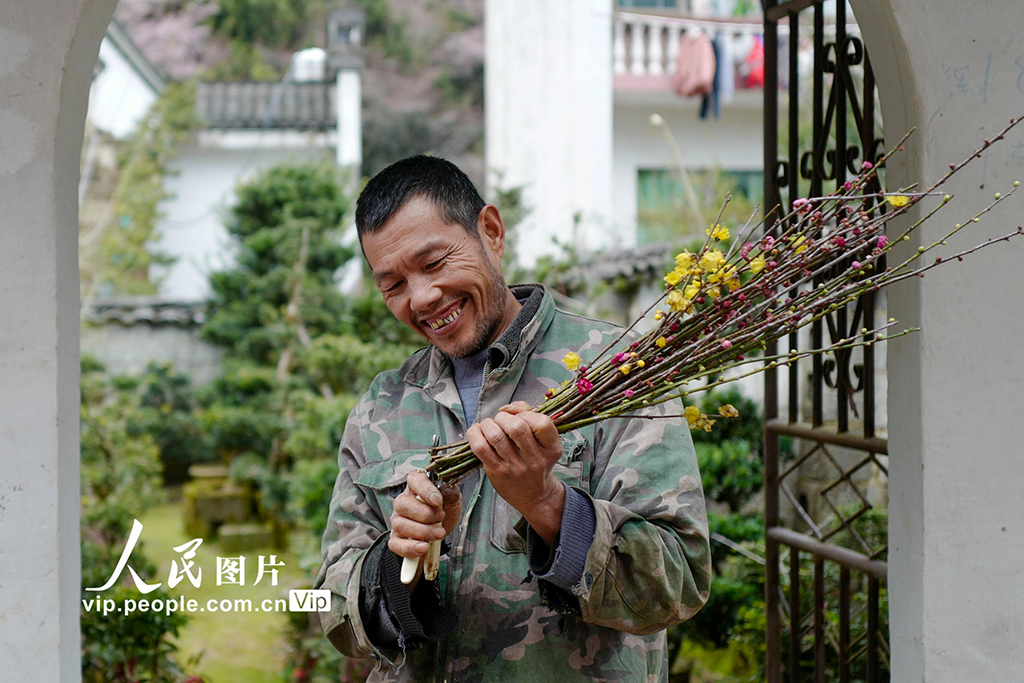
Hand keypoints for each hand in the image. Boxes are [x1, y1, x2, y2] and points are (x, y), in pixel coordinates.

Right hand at [388, 471, 460, 588]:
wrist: (441, 531)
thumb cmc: (444, 510)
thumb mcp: (452, 500)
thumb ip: (450, 493)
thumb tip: (447, 490)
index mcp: (416, 486)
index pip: (414, 480)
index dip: (425, 490)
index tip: (438, 501)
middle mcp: (403, 502)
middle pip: (403, 504)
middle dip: (425, 514)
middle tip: (441, 518)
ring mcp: (397, 520)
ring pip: (400, 524)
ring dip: (422, 531)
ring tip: (439, 534)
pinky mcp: (396, 539)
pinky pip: (395, 544)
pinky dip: (410, 547)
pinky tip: (423, 547)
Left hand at [466, 401, 564, 544]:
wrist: (534, 496)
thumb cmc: (537, 463)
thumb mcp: (545, 443)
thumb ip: (530, 417)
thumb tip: (508, 408)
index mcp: (551, 448)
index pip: (542, 423)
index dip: (527, 413)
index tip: (519, 415)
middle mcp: (535, 459)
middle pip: (517, 427)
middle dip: (504, 417)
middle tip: (500, 420)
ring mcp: (516, 467)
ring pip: (496, 435)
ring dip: (488, 424)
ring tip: (488, 426)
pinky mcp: (498, 472)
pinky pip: (481, 448)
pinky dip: (475, 434)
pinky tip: (476, 431)